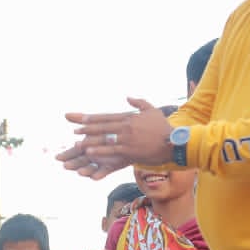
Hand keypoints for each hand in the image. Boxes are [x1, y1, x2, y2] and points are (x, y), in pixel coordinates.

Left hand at [56, 98, 171, 179]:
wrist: (174, 142)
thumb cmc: (163, 127)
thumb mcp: (152, 110)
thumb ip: (139, 102)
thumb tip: (127, 96)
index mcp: (129, 117)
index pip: (106, 117)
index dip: (92, 119)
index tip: (81, 119)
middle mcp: (126, 126)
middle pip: (102, 127)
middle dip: (87, 129)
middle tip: (75, 130)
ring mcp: (126, 138)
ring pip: (104, 139)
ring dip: (89, 141)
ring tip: (77, 144)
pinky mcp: (129, 150)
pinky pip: (110, 151)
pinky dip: (98, 151)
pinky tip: (88, 153)